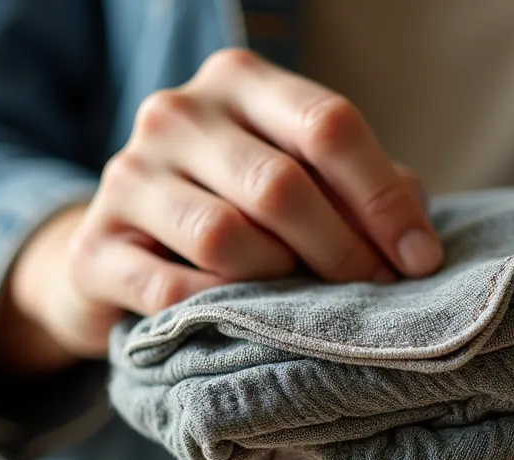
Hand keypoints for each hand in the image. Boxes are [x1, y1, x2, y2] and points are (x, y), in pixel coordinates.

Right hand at [0, 48, 441, 371]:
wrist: (118, 253)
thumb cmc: (236, 211)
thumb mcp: (299, 180)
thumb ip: (360, 191)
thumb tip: (417, 238)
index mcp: (238, 82)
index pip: (328, 125)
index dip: (384, 198)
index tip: (419, 259)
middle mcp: (176, 114)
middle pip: (281, 184)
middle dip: (343, 250)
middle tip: (374, 293)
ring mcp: (127, 176)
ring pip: (227, 237)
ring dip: (282, 282)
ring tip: (303, 303)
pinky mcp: (94, 248)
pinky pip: (174, 291)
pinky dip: (223, 312)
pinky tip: (244, 322)